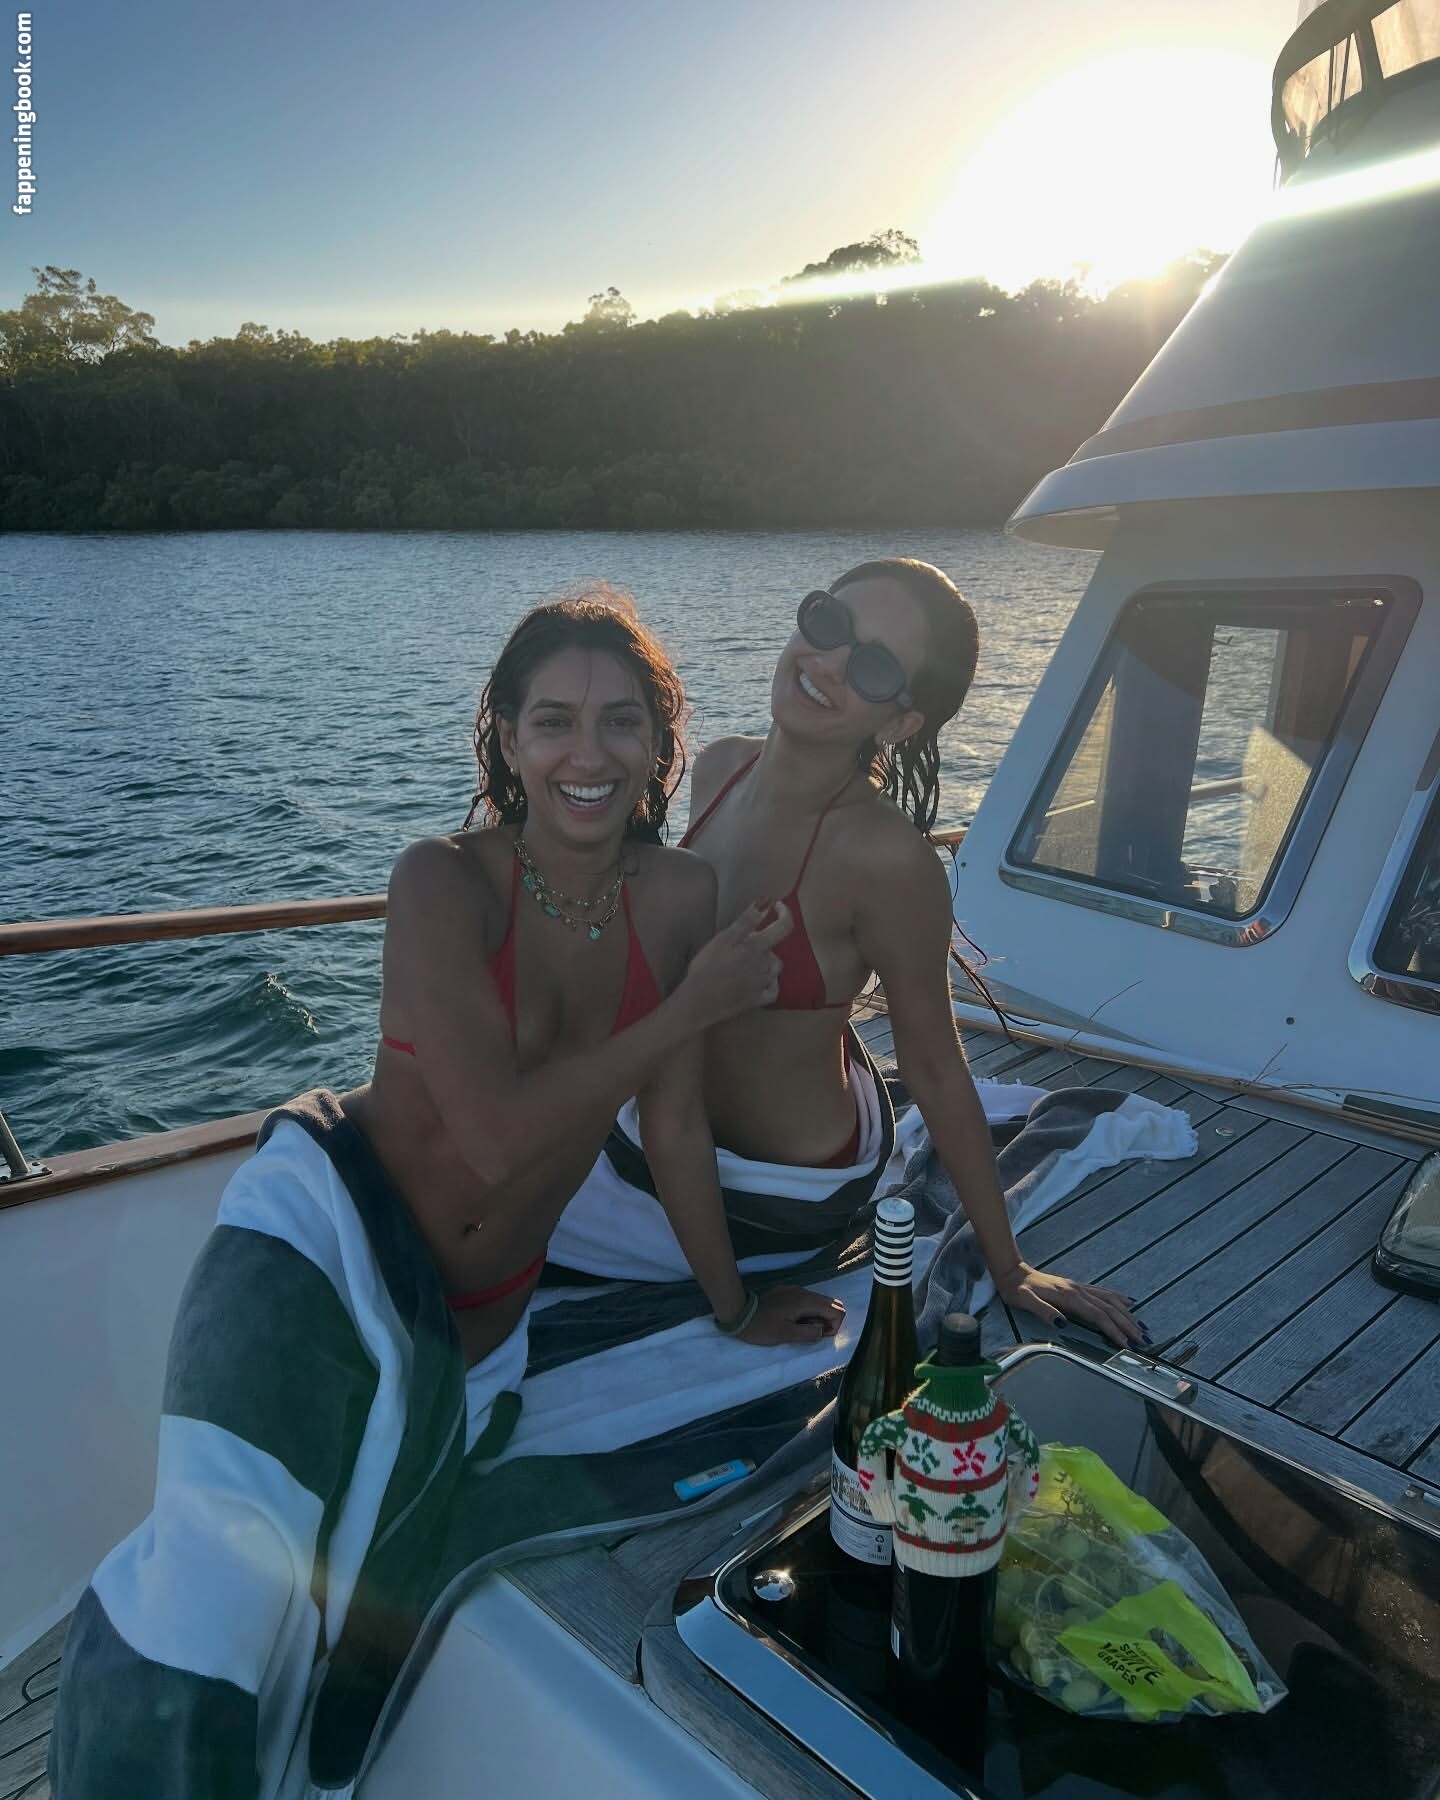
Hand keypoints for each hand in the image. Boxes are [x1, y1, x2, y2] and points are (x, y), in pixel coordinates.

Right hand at [679, 899, 792, 1028]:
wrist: (698, 1001)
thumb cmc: (707, 968)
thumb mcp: (723, 939)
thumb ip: (746, 921)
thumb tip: (766, 902)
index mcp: (757, 948)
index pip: (784, 927)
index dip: (785, 914)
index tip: (777, 906)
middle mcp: (765, 966)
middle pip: (773, 949)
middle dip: (761, 943)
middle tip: (740, 945)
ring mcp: (763, 985)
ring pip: (774, 968)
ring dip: (764, 962)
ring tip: (744, 963)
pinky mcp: (757, 1001)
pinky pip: (773, 990)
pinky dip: (769, 983)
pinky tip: (759, 981)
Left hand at [738, 1284, 845, 1346]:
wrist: (739, 1314)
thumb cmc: (762, 1327)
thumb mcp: (786, 1335)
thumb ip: (809, 1333)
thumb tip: (823, 1330)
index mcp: (805, 1301)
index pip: (836, 1310)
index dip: (834, 1326)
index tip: (818, 1335)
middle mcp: (803, 1292)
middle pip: (831, 1304)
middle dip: (829, 1320)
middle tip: (812, 1333)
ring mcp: (795, 1290)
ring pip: (819, 1302)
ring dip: (818, 1317)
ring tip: (802, 1328)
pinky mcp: (787, 1292)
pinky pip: (807, 1300)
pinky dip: (808, 1311)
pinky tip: (794, 1320)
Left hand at [996, 1262, 1144, 1349]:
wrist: (1012, 1272)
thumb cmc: (1017, 1290)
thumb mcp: (1025, 1302)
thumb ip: (1043, 1311)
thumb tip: (1062, 1323)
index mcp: (1068, 1297)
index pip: (1098, 1315)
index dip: (1114, 1330)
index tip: (1127, 1344)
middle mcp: (1078, 1291)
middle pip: (1110, 1309)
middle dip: (1128, 1325)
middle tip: (1143, 1341)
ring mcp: (1079, 1288)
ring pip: (1110, 1300)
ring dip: (1128, 1314)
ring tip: (1142, 1328)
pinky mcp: (1077, 1287)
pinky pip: (1104, 1293)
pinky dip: (1119, 1298)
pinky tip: (1129, 1302)